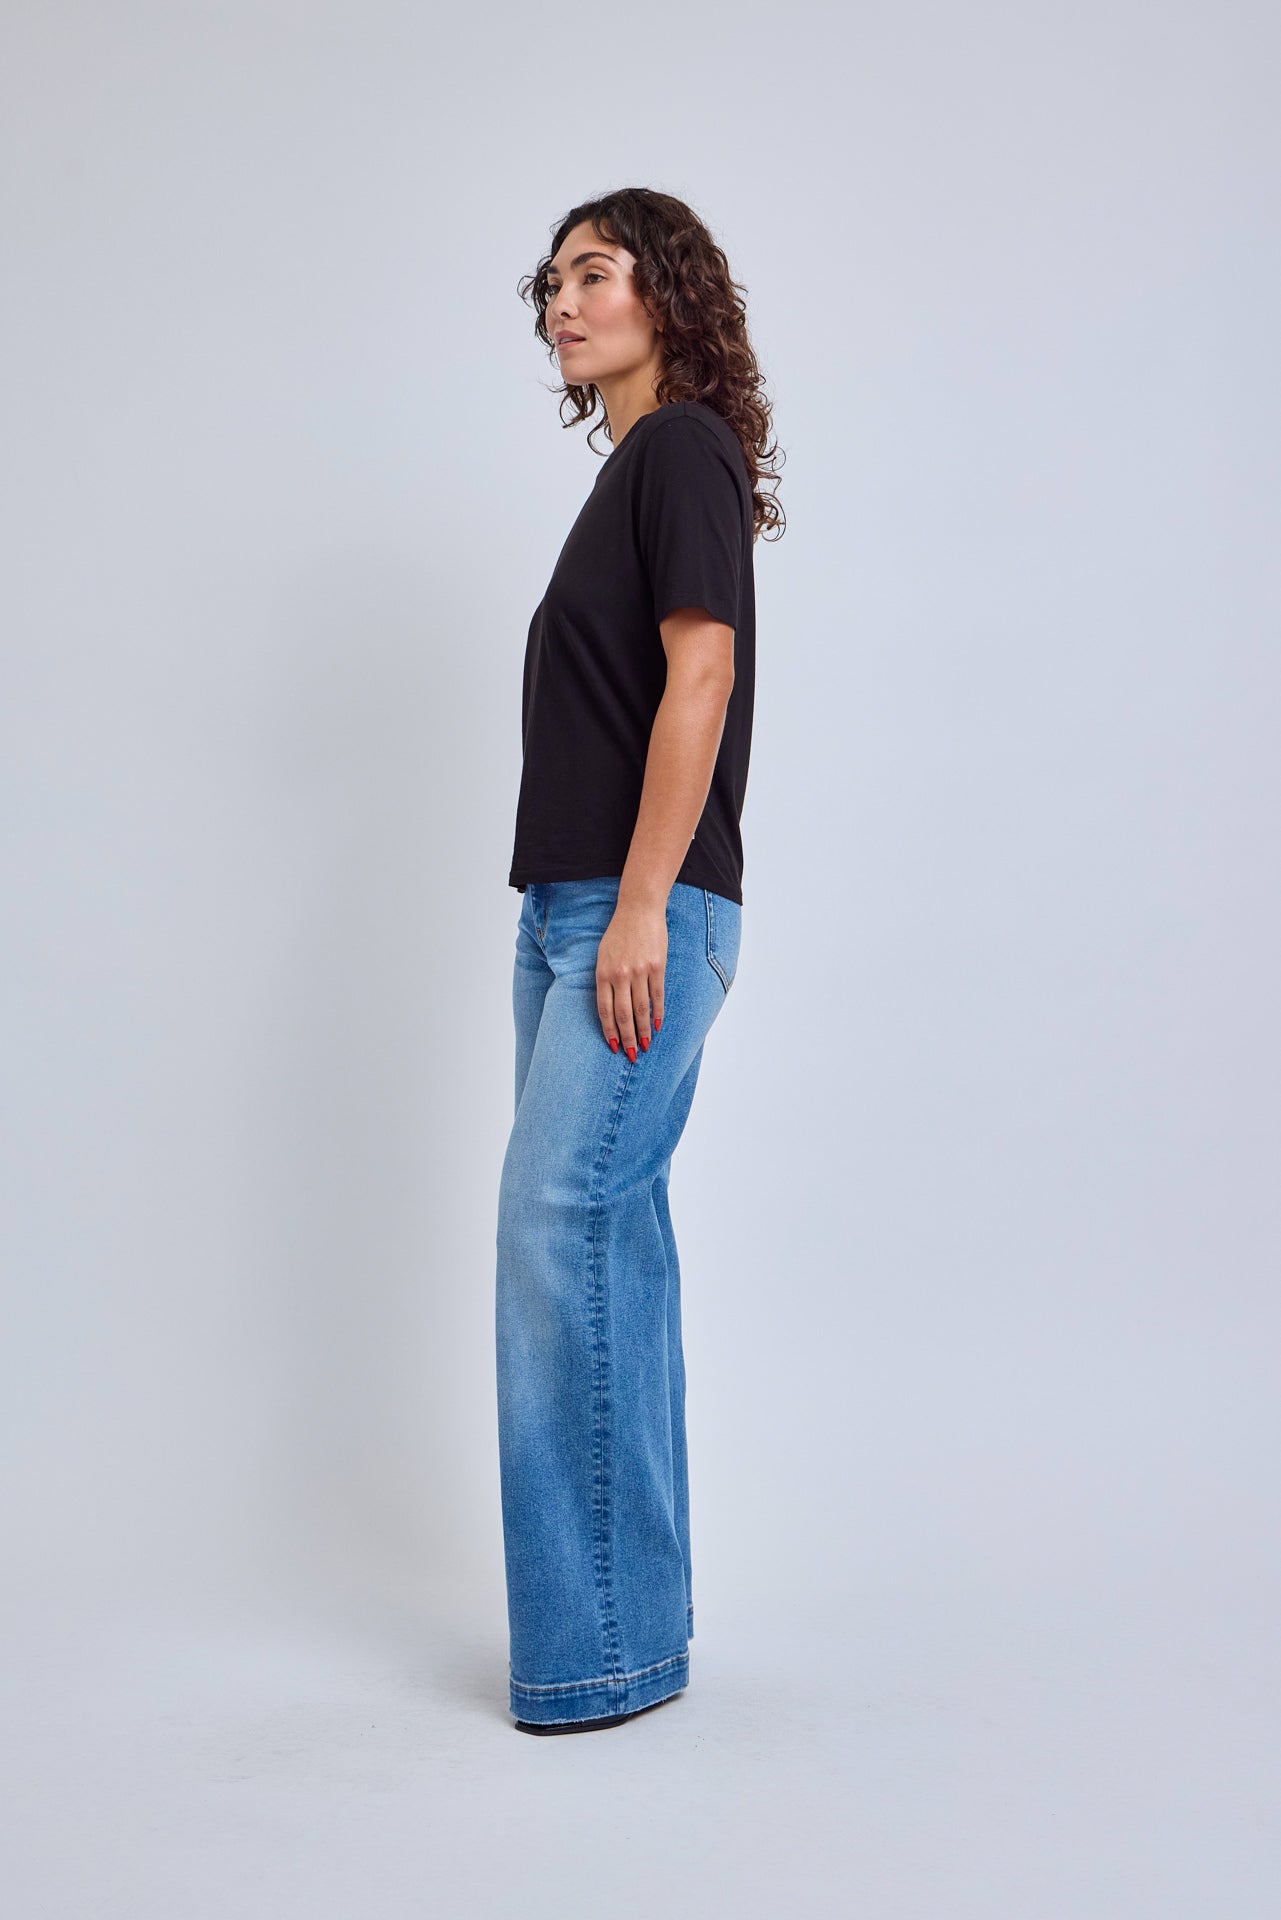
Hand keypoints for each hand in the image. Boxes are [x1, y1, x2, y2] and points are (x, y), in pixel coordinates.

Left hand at [596, 898, 665, 1058]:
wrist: (638, 909)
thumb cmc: (618, 933)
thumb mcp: (603, 956)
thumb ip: (605, 980)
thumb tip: (611, 1008)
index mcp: (602, 974)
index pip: (605, 1011)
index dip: (610, 1031)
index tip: (614, 1047)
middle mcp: (619, 975)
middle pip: (623, 1015)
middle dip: (627, 1038)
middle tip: (632, 1055)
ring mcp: (639, 971)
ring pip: (641, 1009)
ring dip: (643, 1030)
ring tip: (646, 1045)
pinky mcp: (656, 966)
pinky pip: (657, 995)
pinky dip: (657, 1012)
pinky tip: (657, 1025)